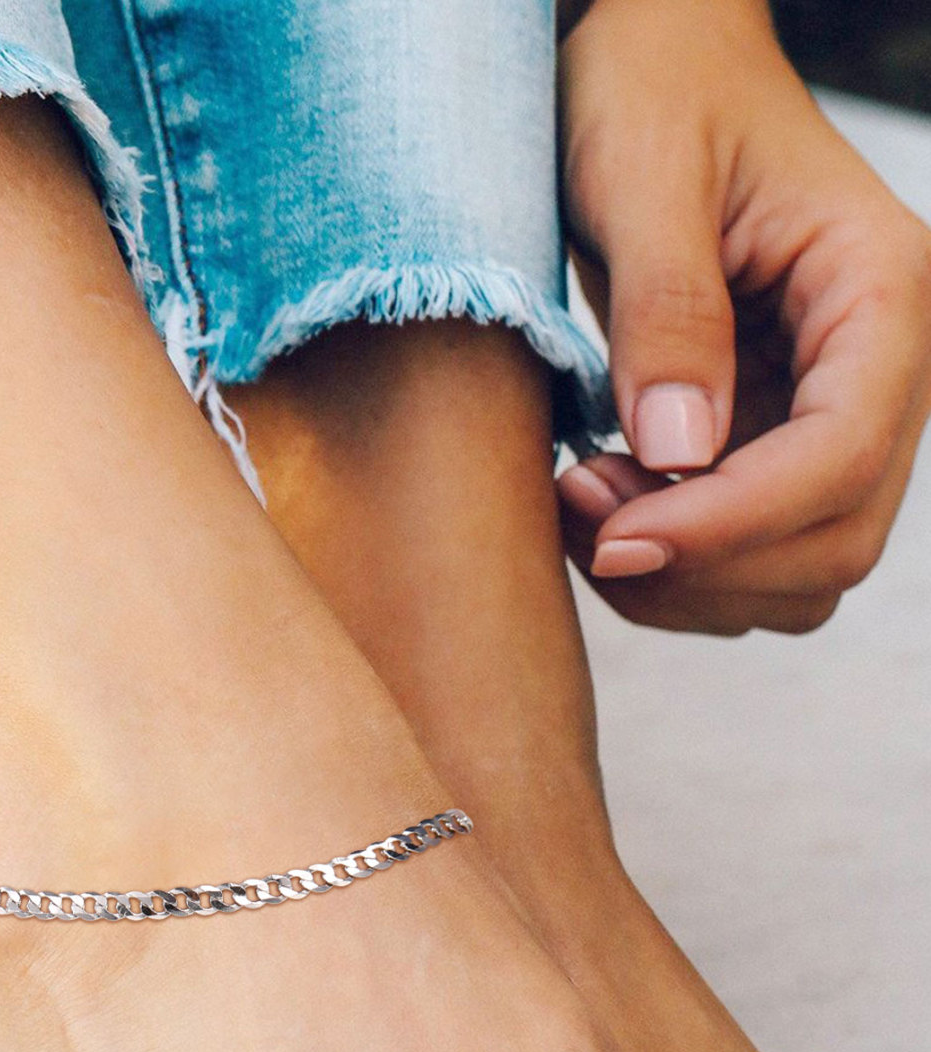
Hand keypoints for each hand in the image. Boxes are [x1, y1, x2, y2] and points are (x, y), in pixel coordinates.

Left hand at [557, 0, 930, 634]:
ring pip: (795, 569)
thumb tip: (676, 456)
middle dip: (703, 562)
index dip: (730, 525)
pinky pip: (747, 551)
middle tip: (579, 514)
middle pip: (834, 540)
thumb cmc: (652, 90)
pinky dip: (675, 565)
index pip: (842, 456)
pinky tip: (600, 508)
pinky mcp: (771, 437)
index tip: (613, 541)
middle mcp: (876, 363)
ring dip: (685, 579)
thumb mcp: (645, 178)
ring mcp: (827, 410)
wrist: (652, 66)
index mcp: (878, 288)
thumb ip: (668, 313)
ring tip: (580, 505)